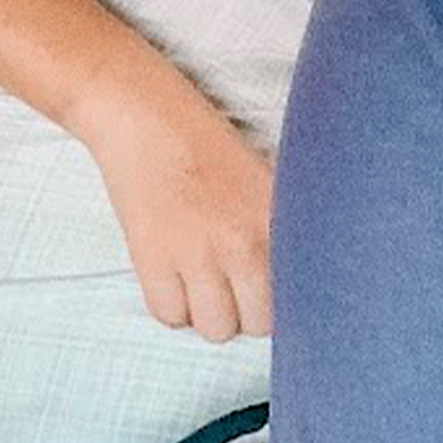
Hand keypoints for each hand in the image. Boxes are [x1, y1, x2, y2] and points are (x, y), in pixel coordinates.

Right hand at [80, 90, 274, 341]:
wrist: (141, 113)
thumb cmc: (201, 138)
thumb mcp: (262, 173)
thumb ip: (281, 222)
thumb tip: (298, 273)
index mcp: (277, 218)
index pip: (300, 295)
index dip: (282, 298)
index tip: (267, 290)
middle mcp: (244, 241)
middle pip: (258, 323)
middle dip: (246, 311)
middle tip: (230, 283)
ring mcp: (198, 253)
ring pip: (216, 329)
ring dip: (207, 312)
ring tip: (199, 279)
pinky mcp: (154, 258)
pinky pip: (170, 316)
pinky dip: (170, 304)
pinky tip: (170, 274)